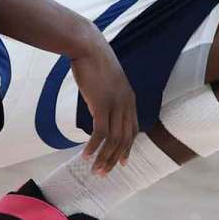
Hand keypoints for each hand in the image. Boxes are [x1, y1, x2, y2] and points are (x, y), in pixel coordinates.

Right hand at [70, 27, 137, 175]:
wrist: (87, 46)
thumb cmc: (93, 60)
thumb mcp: (106, 80)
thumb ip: (107, 94)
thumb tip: (99, 106)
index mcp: (129, 98)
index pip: (133, 129)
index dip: (128, 148)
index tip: (122, 162)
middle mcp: (126, 103)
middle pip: (125, 139)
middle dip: (115, 159)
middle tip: (104, 173)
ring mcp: (115, 105)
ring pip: (114, 140)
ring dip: (104, 158)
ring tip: (95, 171)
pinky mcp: (102, 105)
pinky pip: (100, 134)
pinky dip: (93, 147)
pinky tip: (85, 156)